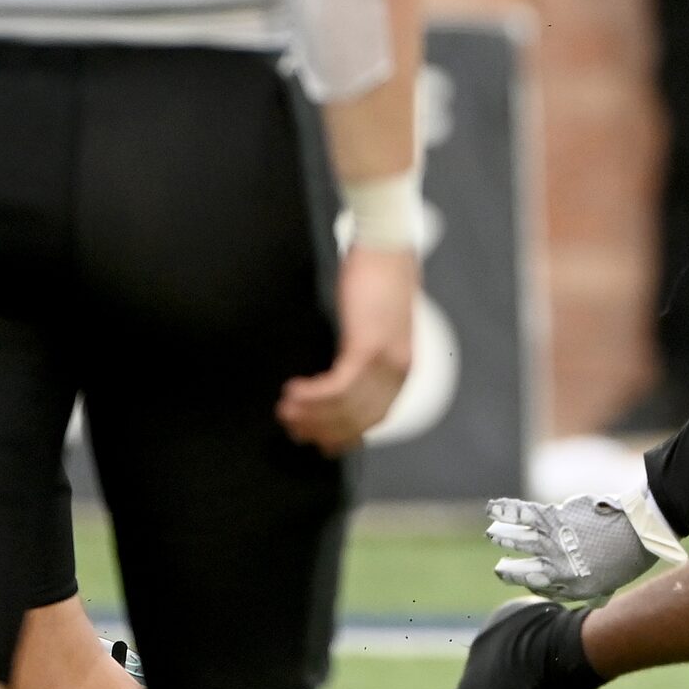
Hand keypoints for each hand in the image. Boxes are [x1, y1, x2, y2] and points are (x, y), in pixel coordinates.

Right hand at [278, 246, 416, 454]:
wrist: (387, 247)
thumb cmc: (377, 282)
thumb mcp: (376, 328)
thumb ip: (364, 356)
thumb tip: (336, 381)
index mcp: (403, 370)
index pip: (374, 418)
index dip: (344, 434)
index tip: (318, 441)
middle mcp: (399, 371)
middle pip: (357, 419)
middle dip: (321, 428)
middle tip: (291, 428)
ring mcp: (386, 361)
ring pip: (345, 406)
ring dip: (311, 413)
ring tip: (285, 411)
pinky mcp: (368, 346)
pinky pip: (337, 385)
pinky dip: (313, 394)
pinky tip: (293, 391)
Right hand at [486, 491, 668, 601]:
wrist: (639, 532)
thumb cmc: (630, 556)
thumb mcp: (612, 583)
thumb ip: (599, 594)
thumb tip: (598, 605)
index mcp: (570, 588)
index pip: (540, 588)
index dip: (529, 584)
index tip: (522, 579)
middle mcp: (556, 569)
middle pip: (522, 571)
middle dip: (508, 570)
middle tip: (500, 568)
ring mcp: (552, 544)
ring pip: (519, 541)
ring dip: (502, 536)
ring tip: (492, 534)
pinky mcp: (554, 519)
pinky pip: (523, 515)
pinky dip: (505, 510)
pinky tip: (491, 508)